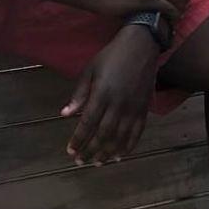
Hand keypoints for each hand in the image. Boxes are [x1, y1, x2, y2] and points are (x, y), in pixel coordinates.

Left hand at [61, 28, 159, 165]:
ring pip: (120, 137)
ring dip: (108, 152)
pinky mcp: (144, 108)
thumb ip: (79, 94)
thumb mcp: (90, 70)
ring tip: (98, 163)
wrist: (141, 45)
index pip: (87, 123)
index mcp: (102, 94)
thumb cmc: (111, 56)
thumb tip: (64, 114)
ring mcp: (133, 108)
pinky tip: (120, 156)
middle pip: (103, 134)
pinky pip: (137, 132)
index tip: (71, 151)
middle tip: (81, 162)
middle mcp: (118, 104)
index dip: (78, 139)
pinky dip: (129, 146)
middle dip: (90, 150)